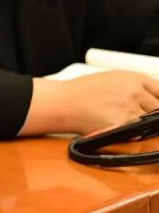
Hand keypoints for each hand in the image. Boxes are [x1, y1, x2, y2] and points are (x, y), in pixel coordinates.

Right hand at [28, 72, 158, 135]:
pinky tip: (117, 129)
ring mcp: (131, 109)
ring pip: (149, 122)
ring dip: (141, 125)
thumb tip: (150, 96)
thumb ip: (133, 86)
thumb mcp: (111, 79)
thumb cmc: (81, 92)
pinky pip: (136, 133)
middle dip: (151, 114)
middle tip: (137, 116)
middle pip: (158, 107)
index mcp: (134, 78)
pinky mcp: (124, 125)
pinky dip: (130, 134)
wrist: (62, 103)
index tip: (157, 107)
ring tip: (122, 123)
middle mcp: (135, 92)